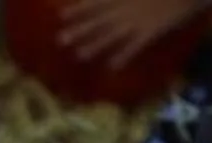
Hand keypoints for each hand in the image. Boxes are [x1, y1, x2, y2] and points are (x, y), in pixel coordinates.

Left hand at [59, 0, 209, 65]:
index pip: (95, 2)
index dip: (78, 9)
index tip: (61, 15)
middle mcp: (126, 9)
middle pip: (98, 21)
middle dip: (79, 30)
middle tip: (61, 40)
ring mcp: (137, 22)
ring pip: (112, 36)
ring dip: (95, 46)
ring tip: (80, 55)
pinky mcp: (151, 32)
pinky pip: (134, 47)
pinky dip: (123, 57)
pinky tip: (112, 67)